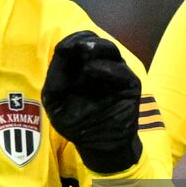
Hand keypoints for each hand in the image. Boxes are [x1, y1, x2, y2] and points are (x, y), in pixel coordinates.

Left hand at [42, 31, 141, 173]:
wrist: (99, 146)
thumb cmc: (75, 122)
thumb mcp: (55, 98)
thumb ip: (56, 74)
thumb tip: (65, 49)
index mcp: (80, 64)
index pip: (77, 41)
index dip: (70, 41)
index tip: (64, 49)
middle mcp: (99, 64)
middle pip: (93, 40)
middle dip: (83, 41)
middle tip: (76, 47)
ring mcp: (116, 73)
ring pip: (109, 49)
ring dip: (96, 47)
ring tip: (85, 53)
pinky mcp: (130, 85)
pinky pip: (121, 71)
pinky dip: (106, 68)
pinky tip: (92, 70)